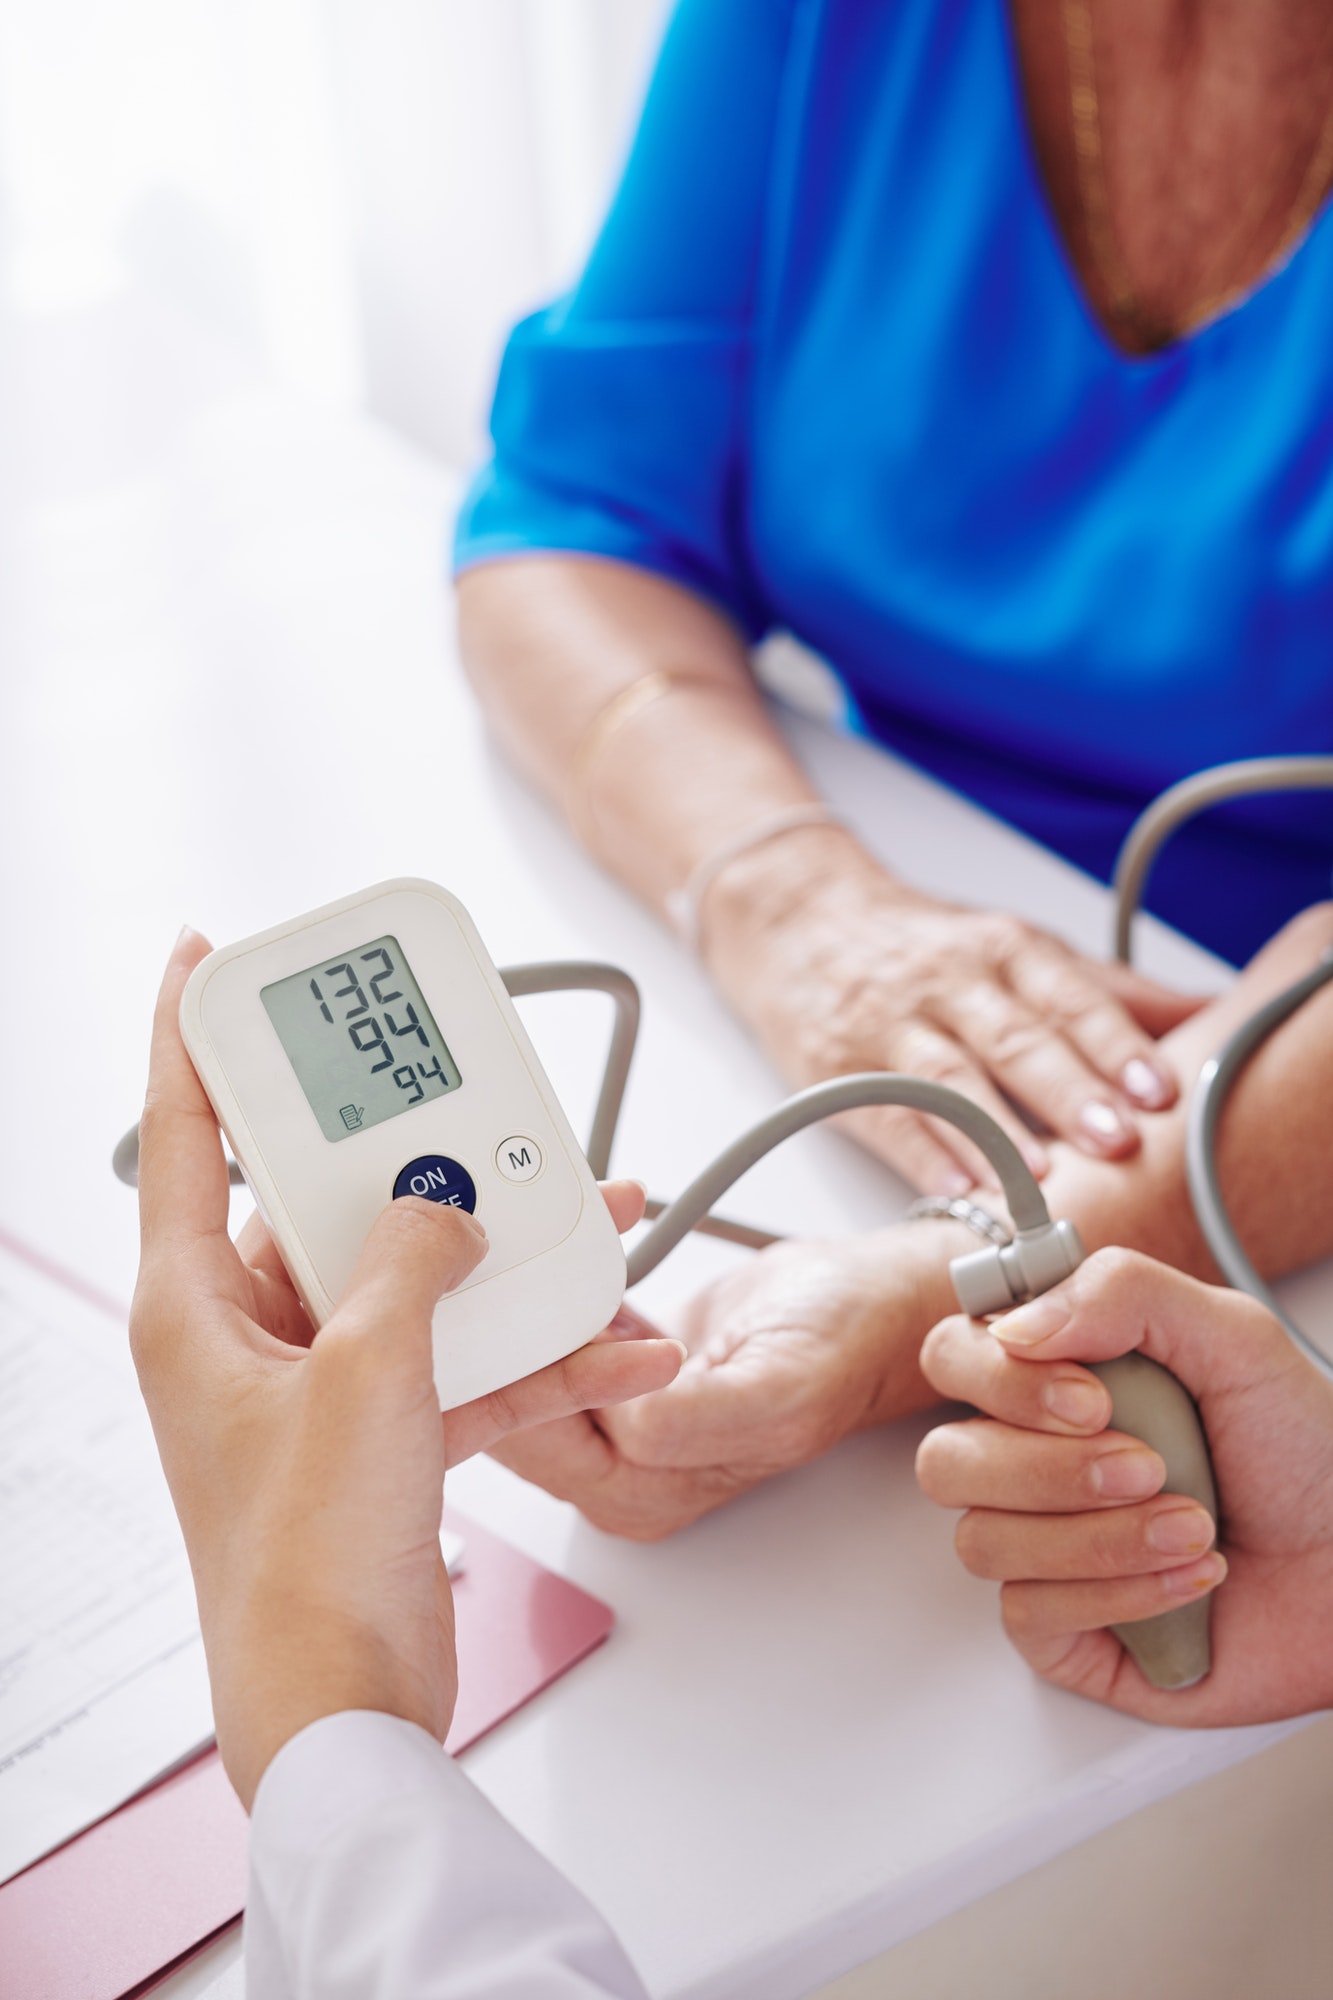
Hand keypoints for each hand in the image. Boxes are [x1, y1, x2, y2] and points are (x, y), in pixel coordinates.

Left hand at [130, 929, 682, 1806]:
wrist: (345, 1706)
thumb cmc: (305, 1555)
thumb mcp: (367, 1374)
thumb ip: (411, 1264)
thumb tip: (444, 1203)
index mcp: (193, 1304)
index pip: (182, 1133)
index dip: (190, 1034)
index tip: (204, 953)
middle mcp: (245, 1334)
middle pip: (326, 1198)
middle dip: (415, 1156)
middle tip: (463, 1088)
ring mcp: (318, 1386)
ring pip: (414, 1280)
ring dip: (502, 1259)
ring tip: (590, 1216)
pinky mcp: (382, 1434)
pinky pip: (460, 1361)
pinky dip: (530, 1352)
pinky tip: (613, 1340)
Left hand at [489, 1224, 958, 1539]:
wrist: (877, 1303)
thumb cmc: (844, 1348)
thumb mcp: (776, 1391)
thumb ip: (691, 1418)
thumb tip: (620, 1420)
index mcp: (639, 1490)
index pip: (530, 1436)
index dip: (513, 1363)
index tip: (508, 1292)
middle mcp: (617, 1463)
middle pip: (513, 1396)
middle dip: (512, 1315)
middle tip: (512, 1240)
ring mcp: (616, 1413)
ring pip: (533, 1353)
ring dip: (537, 1285)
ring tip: (556, 1223)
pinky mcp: (622, 1363)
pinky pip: (566, 1322)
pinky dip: (567, 1273)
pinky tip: (586, 1232)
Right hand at [705, 830, 1200, 1192]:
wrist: (800, 920)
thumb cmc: (928, 948)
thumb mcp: (1017, 949)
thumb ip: (1110, 991)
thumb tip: (1214, 1014)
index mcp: (1006, 951)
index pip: (1070, 997)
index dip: (1116, 1045)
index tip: (1159, 1090)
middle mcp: (952, 984)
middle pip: (1017, 1040)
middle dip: (1069, 1092)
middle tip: (1118, 1140)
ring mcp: (891, 1028)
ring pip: (951, 1080)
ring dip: (997, 1132)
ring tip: (1041, 1179)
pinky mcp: (839, 1071)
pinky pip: (886, 1116)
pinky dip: (923, 1157)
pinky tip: (956, 1193)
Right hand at [914, 1247, 1332, 1723]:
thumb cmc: (1306, 1451)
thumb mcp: (1234, 1337)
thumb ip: (1123, 1293)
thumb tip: (1017, 1324)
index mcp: (1057, 1377)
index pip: (954, 1356)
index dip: (996, 1377)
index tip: (1089, 1395)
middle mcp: (1037, 1458)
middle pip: (947, 1460)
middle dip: (1048, 1469)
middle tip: (1148, 1466)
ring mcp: (1045, 1546)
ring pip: (982, 1542)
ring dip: (1098, 1537)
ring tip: (1193, 1525)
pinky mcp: (1066, 1630)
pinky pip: (1028, 1615)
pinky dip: (1117, 1593)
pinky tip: (1188, 1580)